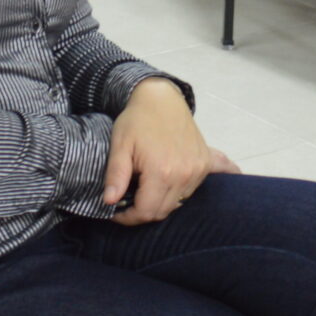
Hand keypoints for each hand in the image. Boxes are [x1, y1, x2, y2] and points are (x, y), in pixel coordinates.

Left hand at [103, 78, 217, 225]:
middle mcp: (184, 174)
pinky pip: (197, 188)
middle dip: (143, 211)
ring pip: (178, 202)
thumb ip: (116, 175)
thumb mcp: (120, 145)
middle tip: (128, 201)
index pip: (146, 212)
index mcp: (161, 172)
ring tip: (146, 186)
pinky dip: (187, 192)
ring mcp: (198, 169)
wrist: (161, 97)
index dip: (128, 217)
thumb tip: (109, 202)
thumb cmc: (137, 120)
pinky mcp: (206, 163)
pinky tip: (195, 186)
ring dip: (161, 201)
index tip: (116, 211)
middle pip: (163, 211)